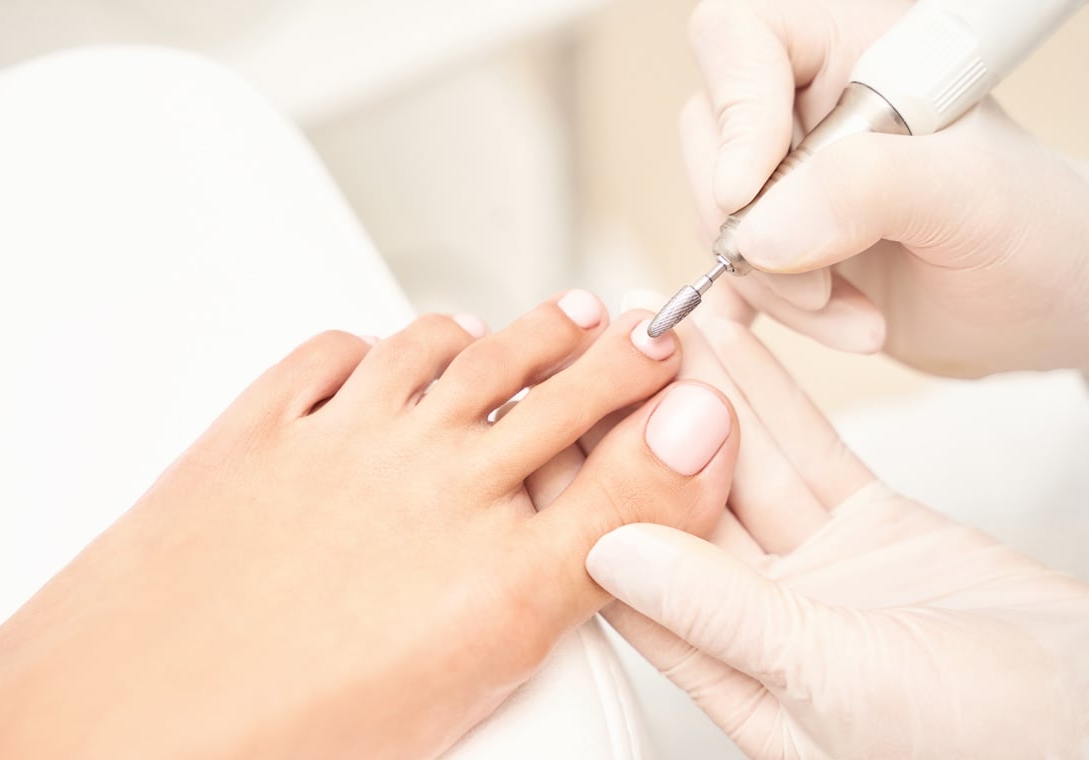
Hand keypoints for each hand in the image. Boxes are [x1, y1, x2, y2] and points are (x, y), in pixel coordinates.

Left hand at [0, 292, 738, 758]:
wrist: (116, 727)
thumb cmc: (285, 739)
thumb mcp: (470, 682)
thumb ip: (566, 591)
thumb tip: (611, 541)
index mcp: (495, 575)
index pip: (623, 474)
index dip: (675, 422)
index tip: (700, 394)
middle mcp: (429, 486)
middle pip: (552, 390)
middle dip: (618, 354)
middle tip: (650, 328)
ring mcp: (341, 442)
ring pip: (453, 354)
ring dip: (514, 333)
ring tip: (555, 318)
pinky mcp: (260, 426)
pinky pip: (333, 356)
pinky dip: (377, 344)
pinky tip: (391, 351)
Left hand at [585, 307, 1088, 757]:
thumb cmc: (978, 745)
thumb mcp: (831, 678)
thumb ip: (721, 614)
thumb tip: (605, 550)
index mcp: (728, 672)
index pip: (622, 574)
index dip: (571, 497)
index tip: (531, 422)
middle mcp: (756, 616)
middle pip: (669, 505)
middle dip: (630, 424)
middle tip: (588, 349)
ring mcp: (812, 568)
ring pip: (736, 464)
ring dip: (695, 392)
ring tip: (649, 321)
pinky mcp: (870, 528)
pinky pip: (806, 452)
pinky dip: (771, 397)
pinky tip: (731, 343)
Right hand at [682, 0, 1088, 374]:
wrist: (1043, 309)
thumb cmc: (1034, 232)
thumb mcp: (970, 198)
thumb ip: (868, 190)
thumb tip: (756, 228)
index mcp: (854, 53)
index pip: (741, 40)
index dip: (734, 111)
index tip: (750, 192)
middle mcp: (809, 109)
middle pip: (710, 138)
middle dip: (756, 226)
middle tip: (824, 281)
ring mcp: (788, 180)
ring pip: (718, 217)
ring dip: (775, 285)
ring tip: (857, 315)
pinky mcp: (779, 244)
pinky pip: (729, 272)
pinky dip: (763, 313)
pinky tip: (828, 328)